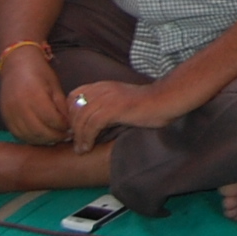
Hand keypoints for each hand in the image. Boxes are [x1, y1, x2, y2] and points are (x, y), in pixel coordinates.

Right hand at [0, 49, 71, 144]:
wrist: (16, 64)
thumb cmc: (39, 72)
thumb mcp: (55, 85)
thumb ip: (61, 105)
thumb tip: (69, 124)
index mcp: (35, 96)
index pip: (52, 120)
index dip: (63, 127)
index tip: (72, 128)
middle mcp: (20, 107)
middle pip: (39, 131)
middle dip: (55, 136)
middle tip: (66, 136)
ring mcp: (10, 113)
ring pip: (28, 136)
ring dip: (43, 140)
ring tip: (55, 138)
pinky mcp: (5, 117)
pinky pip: (18, 134)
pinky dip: (30, 138)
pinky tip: (41, 136)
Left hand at [67, 79, 185, 151]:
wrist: (166, 100)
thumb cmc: (148, 104)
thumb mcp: (122, 100)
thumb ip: (106, 106)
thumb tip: (90, 125)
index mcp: (103, 85)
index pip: (74, 96)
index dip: (70, 113)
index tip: (74, 129)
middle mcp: (102, 89)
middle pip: (74, 109)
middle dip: (72, 128)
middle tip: (74, 143)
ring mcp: (107, 98)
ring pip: (81, 119)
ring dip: (78, 137)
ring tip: (81, 149)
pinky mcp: (113, 109)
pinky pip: (91, 125)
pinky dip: (86, 138)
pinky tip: (88, 147)